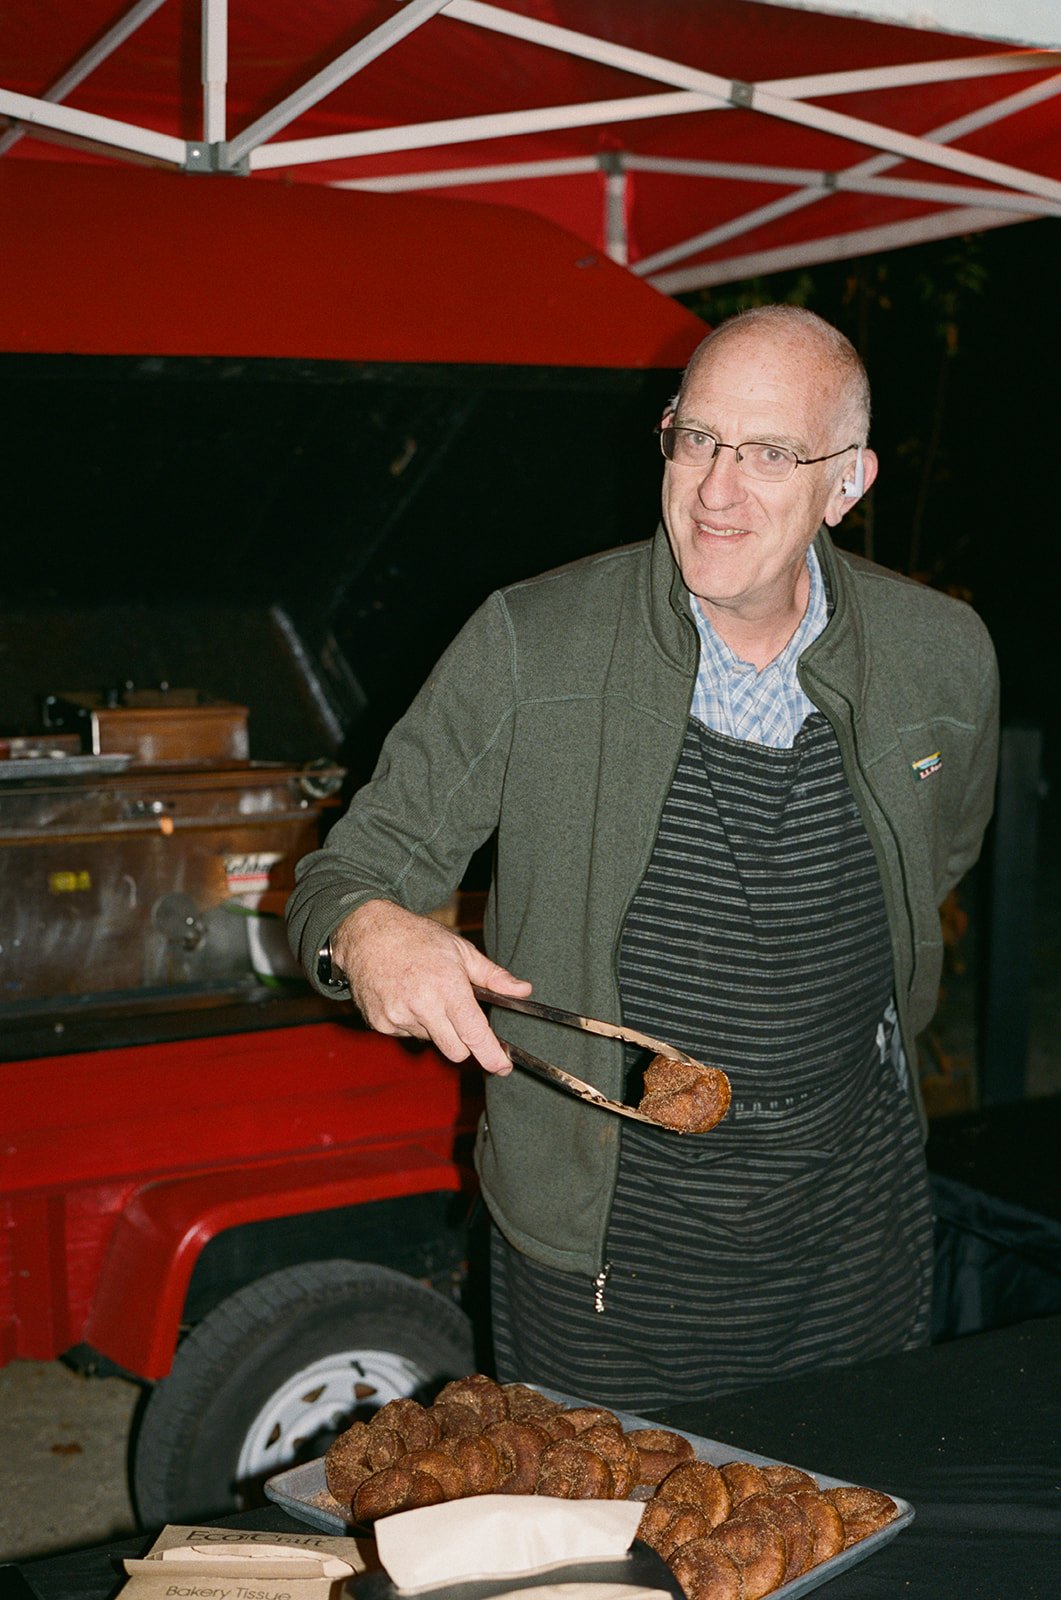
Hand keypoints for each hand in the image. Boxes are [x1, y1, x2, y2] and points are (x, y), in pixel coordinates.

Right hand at [331, 899, 531, 1075]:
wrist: (367, 933)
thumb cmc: (417, 938)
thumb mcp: (461, 950)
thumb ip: (493, 976)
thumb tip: (524, 991)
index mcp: (447, 986)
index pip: (474, 1033)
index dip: (492, 1055)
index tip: (503, 1066)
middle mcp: (422, 1006)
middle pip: (456, 1050)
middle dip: (465, 1042)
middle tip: (461, 1017)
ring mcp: (398, 1017)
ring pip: (431, 1041)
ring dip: (435, 1027)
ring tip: (425, 994)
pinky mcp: (381, 1024)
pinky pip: (407, 1035)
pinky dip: (413, 1023)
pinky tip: (406, 997)